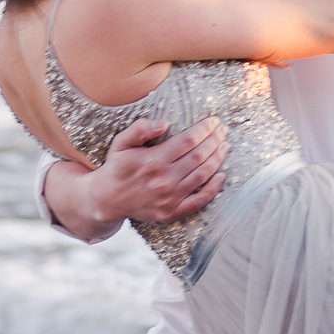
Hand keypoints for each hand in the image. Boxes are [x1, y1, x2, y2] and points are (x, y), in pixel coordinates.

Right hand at [85, 115, 228, 226]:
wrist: (107, 199)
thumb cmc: (117, 167)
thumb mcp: (121, 143)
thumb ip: (139, 129)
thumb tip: (164, 123)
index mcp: (153, 160)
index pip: (188, 141)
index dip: (204, 129)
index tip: (214, 121)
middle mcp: (164, 179)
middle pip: (199, 156)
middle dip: (215, 141)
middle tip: (224, 131)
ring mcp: (169, 198)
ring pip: (202, 175)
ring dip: (217, 159)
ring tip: (225, 146)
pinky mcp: (172, 212)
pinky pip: (199, 200)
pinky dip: (213, 188)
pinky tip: (221, 175)